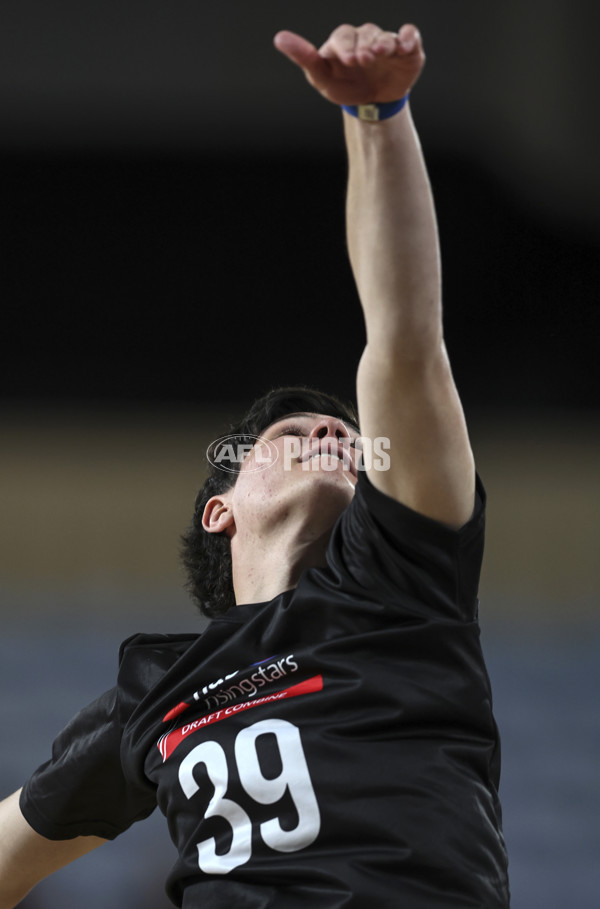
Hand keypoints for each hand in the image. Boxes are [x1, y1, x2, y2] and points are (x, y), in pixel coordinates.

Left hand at [273, 23, 424, 105]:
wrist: (371, 103)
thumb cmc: (343, 87)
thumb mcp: (321, 77)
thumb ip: (304, 57)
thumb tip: (278, 38)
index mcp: (344, 41)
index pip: (343, 36)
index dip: (346, 46)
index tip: (348, 61)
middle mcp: (365, 37)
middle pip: (366, 34)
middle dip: (365, 46)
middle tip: (365, 60)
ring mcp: (386, 42)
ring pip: (387, 36)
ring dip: (385, 43)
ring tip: (382, 54)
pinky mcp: (407, 50)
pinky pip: (411, 36)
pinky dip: (410, 38)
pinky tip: (405, 46)